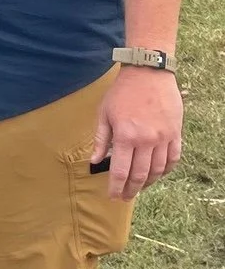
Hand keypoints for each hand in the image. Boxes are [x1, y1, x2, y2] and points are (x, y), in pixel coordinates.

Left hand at [91, 67, 182, 200]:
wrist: (148, 72)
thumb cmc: (123, 91)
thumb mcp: (104, 113)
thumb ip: (100, 140)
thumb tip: (94, 161)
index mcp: (125, 136)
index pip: (120, 172)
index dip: (116, 188)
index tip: (113, 196)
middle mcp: (146, 140)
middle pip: (139, 176)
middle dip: (131, 190)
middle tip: (125, 196)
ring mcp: (163, 138)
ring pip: (157, 170)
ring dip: (148, 183)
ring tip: (140, 187)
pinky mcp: (175, 133)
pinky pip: (173, 158)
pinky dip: (166, 170)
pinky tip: (158, 173)